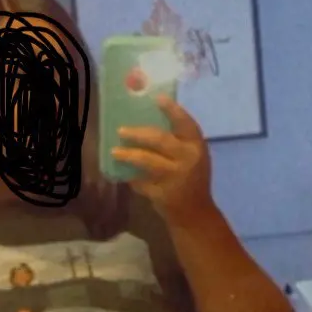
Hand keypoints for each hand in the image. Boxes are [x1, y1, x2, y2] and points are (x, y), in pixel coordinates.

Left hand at [111, 96, 212, 227]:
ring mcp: (175, 178)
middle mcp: (187, 159)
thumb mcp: (192, 157)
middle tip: (121, 130)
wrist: (195, 214)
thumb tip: (145, 124)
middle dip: (138, 133)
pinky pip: (141, 182)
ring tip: (114, 152)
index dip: (173, 110)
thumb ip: (178, 142)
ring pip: (146, 160)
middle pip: (160, 140)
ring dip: (128, 154)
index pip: (186, 123)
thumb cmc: (192, 179)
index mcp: (196, 147)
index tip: (158, 98)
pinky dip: (133, 179)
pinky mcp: (162, 194)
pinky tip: (127, 176)